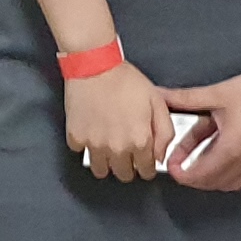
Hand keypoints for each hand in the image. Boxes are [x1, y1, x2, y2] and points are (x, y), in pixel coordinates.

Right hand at [62, 58, 175, 181]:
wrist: (95, 65)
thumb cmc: (125, 80)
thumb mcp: (157, 102)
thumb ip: (164, 132)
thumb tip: (159, 155)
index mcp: (139, 140)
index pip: (146, 171)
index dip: (146, 165)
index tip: (143, 160)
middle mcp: (117, 148)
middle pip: (124, 175)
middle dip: (128, 167)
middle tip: (126, 152)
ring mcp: (94, 144)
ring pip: (101, 171)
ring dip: (107, 163)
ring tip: (108, 147)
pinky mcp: (76, 137)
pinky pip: (81, 152)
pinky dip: (86, 146)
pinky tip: (92, 133)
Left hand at [163, 53, 240, 191]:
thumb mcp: (217, 94)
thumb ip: (185, 99)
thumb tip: (160, 96)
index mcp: (231, 149)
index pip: (198, 176)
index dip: (181, 174)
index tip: (172, 165)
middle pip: (212, 183)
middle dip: (193, 176)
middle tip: (182, 162)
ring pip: (231, 184)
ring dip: (213, 176)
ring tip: (202, 158)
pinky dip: (236, 175)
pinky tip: (232, 160)